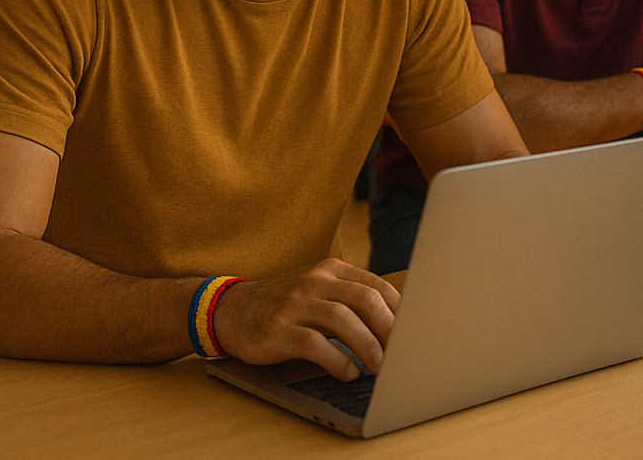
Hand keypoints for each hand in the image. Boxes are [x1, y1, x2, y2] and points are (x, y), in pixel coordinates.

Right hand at [210, 258, 401, 379]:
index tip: (412, 333)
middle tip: (402, 353)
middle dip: (389, 329)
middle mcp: (315, 282)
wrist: (231, 310)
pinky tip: (349, 372)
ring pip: (343, 320)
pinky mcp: (279, 329)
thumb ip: (351, 300)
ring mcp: (296, 304)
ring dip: (368, 345)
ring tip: (380, 366)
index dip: (399, 311)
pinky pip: (315, 344)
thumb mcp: (319, 292)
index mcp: (332, 271)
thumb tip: (395, 326)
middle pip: (365, 300)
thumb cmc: (286, 306)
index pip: (377, 287)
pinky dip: (337, 359)